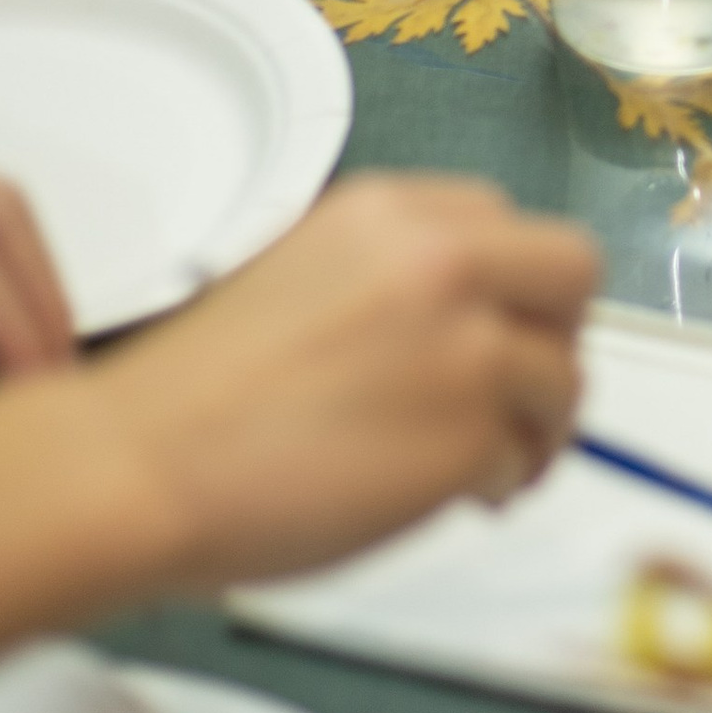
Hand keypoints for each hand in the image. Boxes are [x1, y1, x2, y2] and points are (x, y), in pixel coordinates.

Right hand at [86, 175, 600, 584]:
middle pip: (572, 274)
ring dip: (536, 429)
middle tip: (521, 391)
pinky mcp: (469, 434)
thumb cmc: (195, 397)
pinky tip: (451, 499)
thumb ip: (396, 282)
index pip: (510, 225)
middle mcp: (440, 262)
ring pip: (564, 379)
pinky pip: (520, 458)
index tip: (499, 329)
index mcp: (389, 212)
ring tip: (485, 466)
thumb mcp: (302, 277)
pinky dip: (495, 486)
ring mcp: (464, 346)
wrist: (139, 467)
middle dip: (557, 336)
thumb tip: (468, 326)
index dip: (513, 288)